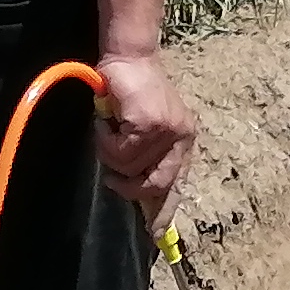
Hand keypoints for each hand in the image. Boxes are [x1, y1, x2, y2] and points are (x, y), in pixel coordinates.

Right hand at [92, 47, 198, 216]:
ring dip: (110, 154)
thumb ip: (146, 157)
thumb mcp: (144, 127)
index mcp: (184, 140)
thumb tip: (137, 193)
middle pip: (155, 186)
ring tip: (109, 131)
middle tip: (112, 177)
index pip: (176, 184)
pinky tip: (107, 122)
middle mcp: (181, 138)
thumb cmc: (130, 90)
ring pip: (130, 169)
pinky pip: (119, 152)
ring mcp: (167, 131)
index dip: (164, 211)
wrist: (128, 56)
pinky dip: (106, 140)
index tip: (154, 234)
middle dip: (128, 186)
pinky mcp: (149, 123)